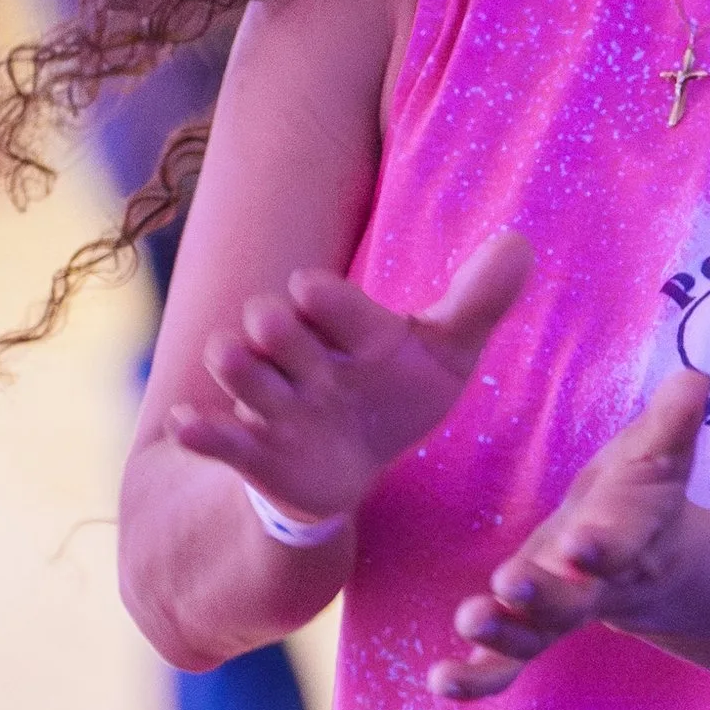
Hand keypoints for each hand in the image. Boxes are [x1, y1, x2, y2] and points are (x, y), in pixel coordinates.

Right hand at [173, 230, 532, 528]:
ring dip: (239, 369)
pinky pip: (218, 441)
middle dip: (275, 328)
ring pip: (239, 372)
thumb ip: (476, 303)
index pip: (324, 297)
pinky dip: (202, 433)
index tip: (311, 293)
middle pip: (271, 325)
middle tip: (277, 331)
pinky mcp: (256, 453)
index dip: (320, 297)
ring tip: (242, 367)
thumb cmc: (394, 394)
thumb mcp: (443, 355)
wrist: (351, 465)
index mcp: (345, 327)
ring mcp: (275, 404)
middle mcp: (302, 358)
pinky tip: (189, 425)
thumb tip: (519, 244)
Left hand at [433, 370, 709, 701]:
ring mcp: (558, 614)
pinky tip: (440, 681)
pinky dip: (476, 679)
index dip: (606, 545)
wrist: (644, 557)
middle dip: (544, 595)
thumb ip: (674, 423)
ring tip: (469, 620)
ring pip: (533, 636)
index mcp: (627, 538)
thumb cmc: (641, 493)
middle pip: (572, 600)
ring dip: (501, 634)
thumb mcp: (659, 453)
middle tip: (511, 584)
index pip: (621, 542)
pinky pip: (504, 664)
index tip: (584, 543)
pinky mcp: (528, 630)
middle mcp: (592, 585)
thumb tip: (698, 380)